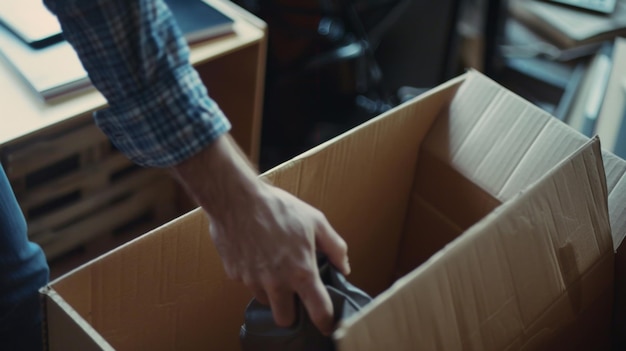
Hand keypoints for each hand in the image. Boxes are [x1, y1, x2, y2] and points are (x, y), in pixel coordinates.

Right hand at [171, 134, 349, 334]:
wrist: (237, 198)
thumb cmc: (279, 207)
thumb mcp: (316, 221)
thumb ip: (335, 247)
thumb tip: (344, 267)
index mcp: (301, 272)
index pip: (318, 311)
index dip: (325, 322)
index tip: (327, 324)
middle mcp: (276, 283)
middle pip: (285, 319)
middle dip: (291, 311)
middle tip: (293, 294)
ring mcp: (252, 281)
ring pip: (264, 300)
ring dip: (271, 291)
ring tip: (273, 265)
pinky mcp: (234, 274)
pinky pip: (246, 283)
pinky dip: (252, 275)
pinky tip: (255, 253)